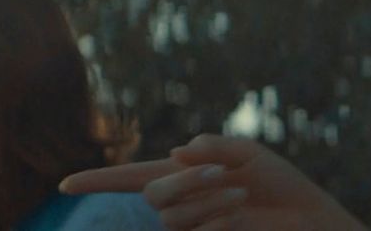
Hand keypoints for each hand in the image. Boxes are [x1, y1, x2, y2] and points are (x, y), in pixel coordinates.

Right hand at [60, 134, 364, 230]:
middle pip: (155, 194)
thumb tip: (176, 152)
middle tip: (225, 176)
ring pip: (173, 217)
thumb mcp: (248, 154)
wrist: (306, 217)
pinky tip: (241, 216)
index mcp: (184, 174)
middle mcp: (181, 203)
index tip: (64, 184)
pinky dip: (217, 222)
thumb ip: (211, 147)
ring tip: (241, 197)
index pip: (130, 178)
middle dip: (186, 184)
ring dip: (207, 202)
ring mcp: (193, 227)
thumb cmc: (278, 183)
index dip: (98, 180)